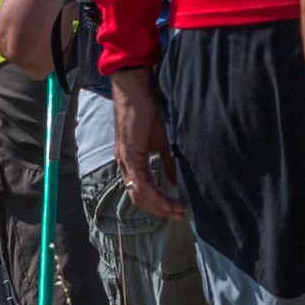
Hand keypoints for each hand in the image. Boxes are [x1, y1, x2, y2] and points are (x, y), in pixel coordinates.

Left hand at [114, 67, 185, 222]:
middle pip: (139, 198)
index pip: (141, 192)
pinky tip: (169, 200)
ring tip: (178, 210)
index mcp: (130, 161)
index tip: (177, 210)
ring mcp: (125, 160)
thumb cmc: (149, 110)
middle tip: (180, 215)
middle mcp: (124, 164)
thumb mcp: (162, 141)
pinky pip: (141, 182)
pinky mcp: (130, 154)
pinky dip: (156, 195)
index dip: (158, 204)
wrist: (137, 89)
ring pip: (139, 194)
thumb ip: (167, 162)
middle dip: (160, 210)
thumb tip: (174, 182)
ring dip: (160, 206)